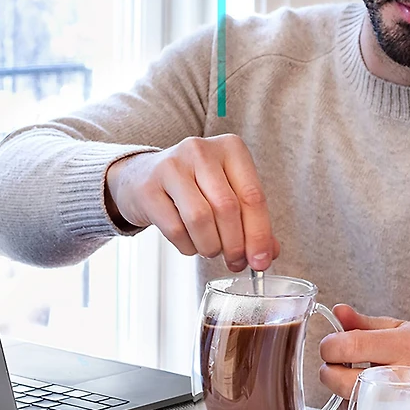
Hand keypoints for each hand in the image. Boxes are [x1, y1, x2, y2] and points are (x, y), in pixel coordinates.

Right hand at [104, 134, 279, 271]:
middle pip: (227, 208)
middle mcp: (201, 150)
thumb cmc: (195, 187)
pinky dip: (188, 247)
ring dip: (210, 246)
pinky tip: (190, 243)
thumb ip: (252, 221)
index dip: (259, 234)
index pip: (253, 196)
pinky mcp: (148, 188)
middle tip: (235, 261)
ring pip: (200, 219)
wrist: (143, 177)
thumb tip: (267, 254)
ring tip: (211, 250)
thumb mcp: (228, 193)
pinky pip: (175, 229)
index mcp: (230, 147)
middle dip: (235, 245)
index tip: (261, 261)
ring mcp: (171, 166)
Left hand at [319, 305, 409, 409]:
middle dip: (329, 372)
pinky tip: (369, 400)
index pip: (350, 345)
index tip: (330, 346)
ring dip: (343, 392)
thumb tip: (337, 312)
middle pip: (343, 380)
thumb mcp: (405, 329)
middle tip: (337, 366)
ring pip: (350, 404)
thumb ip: (366, 323)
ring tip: (357, 381)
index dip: (330, 346)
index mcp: (405, 345)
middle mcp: (407, 377)